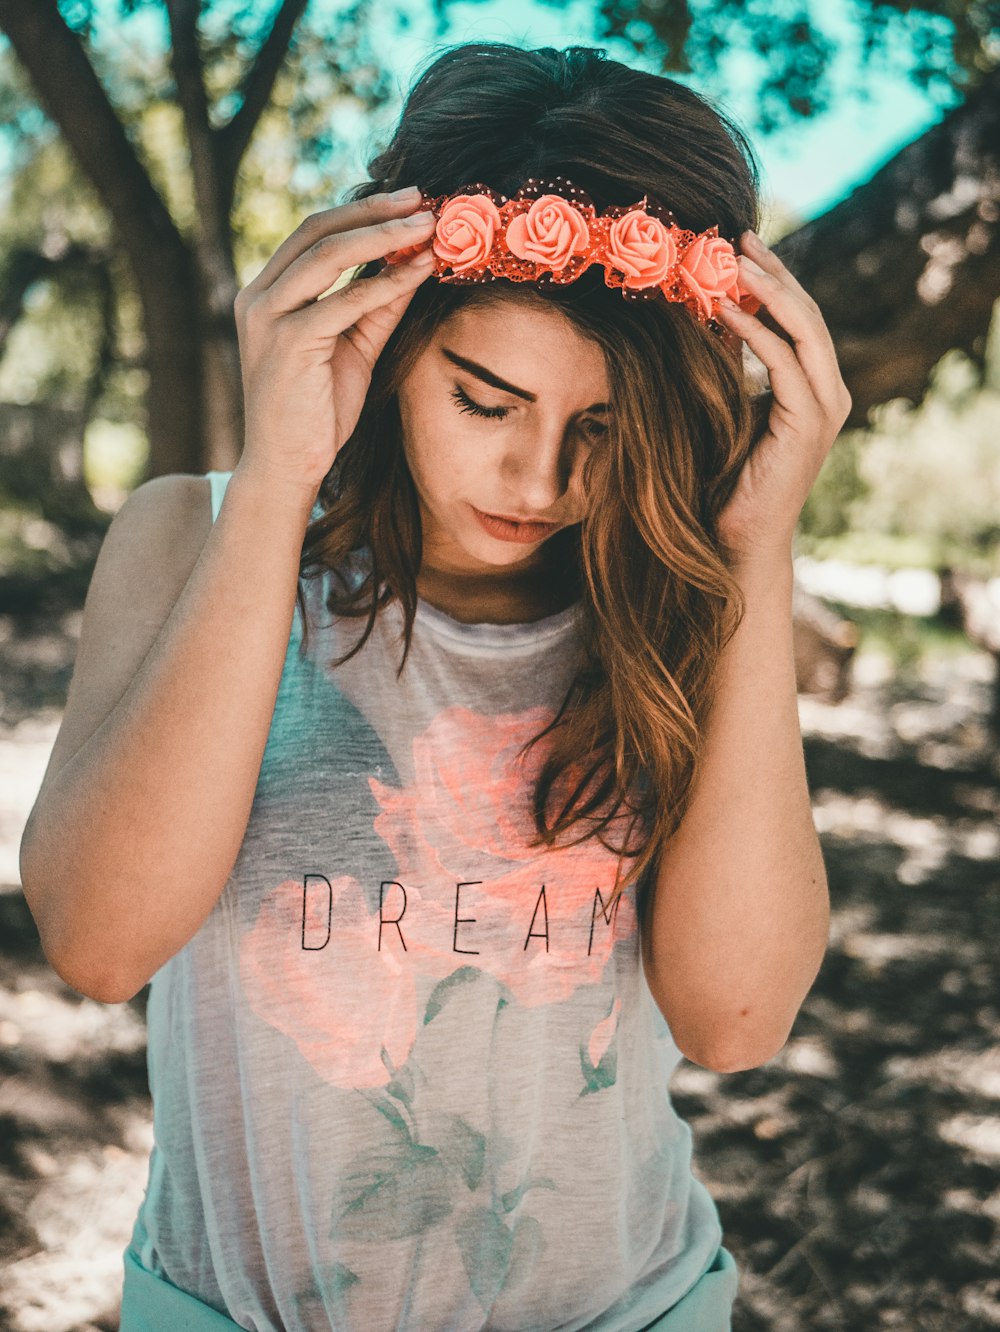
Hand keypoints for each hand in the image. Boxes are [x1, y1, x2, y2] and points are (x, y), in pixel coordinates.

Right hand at [232, 189, 437, 499]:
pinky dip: (386, 283)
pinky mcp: (287, 343)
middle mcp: (258, 297)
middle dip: (374, 211)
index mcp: (266, 293)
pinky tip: (419, 272)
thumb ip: (377, 307)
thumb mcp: (353, 349)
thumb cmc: (317, 413)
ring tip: (428, 227)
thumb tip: (416, 262)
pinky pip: (344, 302)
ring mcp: (267, 317)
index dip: (362, 212)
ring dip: (384, 237)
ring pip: (328, 255)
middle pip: (318, 231)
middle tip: (422, 200)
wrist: (288, 467)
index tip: (408, 202)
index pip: (314, 233)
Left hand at [713, 231, 851, 565]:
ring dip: (767, 289)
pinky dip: (756, 330)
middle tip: (737, 235)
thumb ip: (726, 369)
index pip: (798, 318)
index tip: (737, 245)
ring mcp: (825, 409)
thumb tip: (700, 319)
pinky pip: (784, 362)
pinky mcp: (808, 425)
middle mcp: (828, 394)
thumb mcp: (723, 409)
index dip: (772, 279)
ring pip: (804, 328)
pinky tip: (724, 308)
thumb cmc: (720, 481)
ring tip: (732, 258)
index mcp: (812, 388)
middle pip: (807, 313)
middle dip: (773, 271)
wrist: (732, 540)